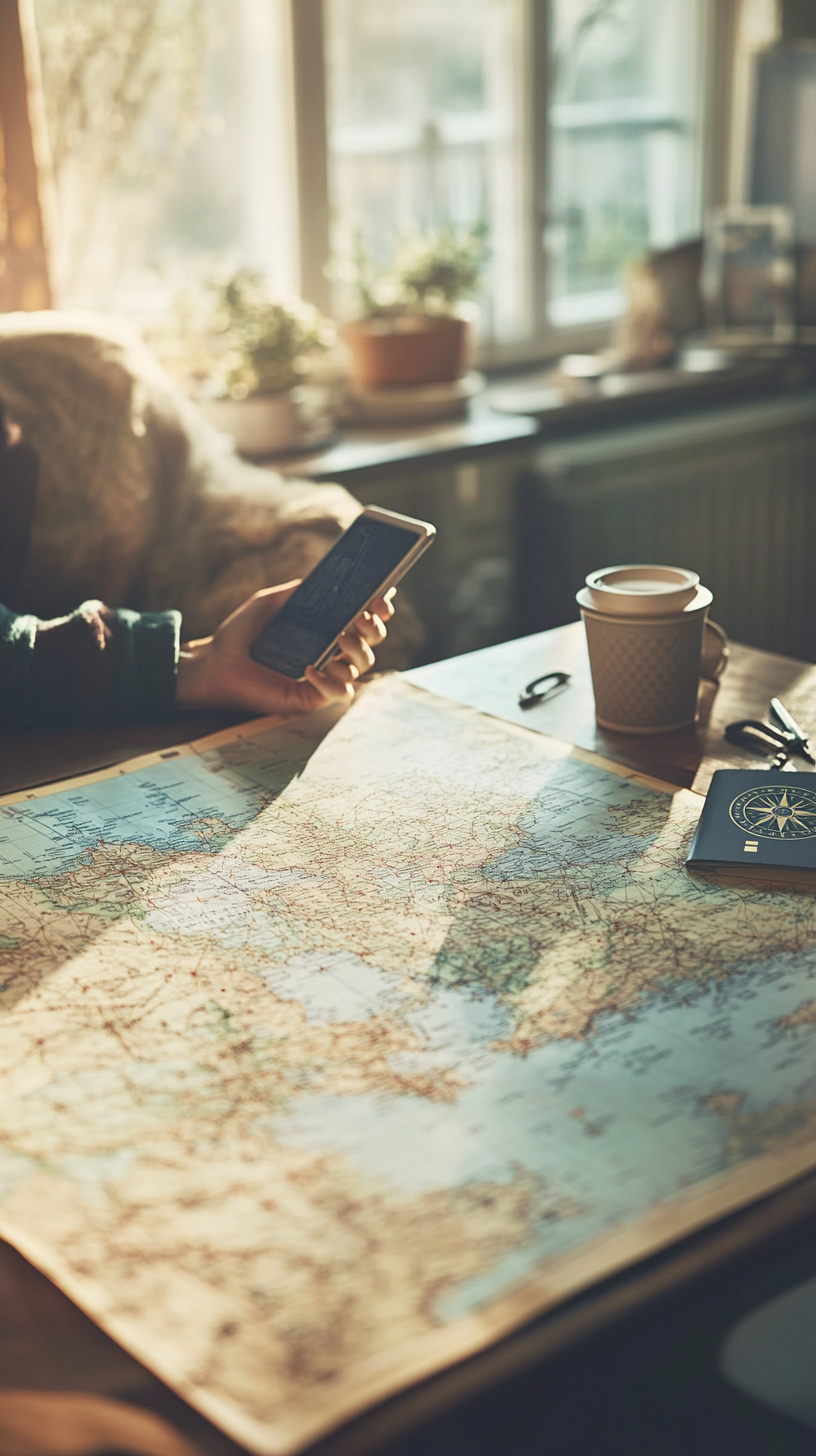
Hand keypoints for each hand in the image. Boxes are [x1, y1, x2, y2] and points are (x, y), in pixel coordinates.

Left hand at [175, 581, 395, 714]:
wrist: (214, 662)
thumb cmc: (240, 634)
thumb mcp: (270, 603)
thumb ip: (298, 591)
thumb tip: (326, 576)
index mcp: (324, 628)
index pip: (363, 619)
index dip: (380, 609)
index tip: (383, 597)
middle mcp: (330, 651)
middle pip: (372, 643)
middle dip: (374, 628)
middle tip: (363, 617)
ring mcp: (324, 675)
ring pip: (362, 666)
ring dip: (358, 651)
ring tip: (341, 639)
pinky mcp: (312, 697)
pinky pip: (339, 693)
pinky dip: (332, 681)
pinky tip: (311, 670)